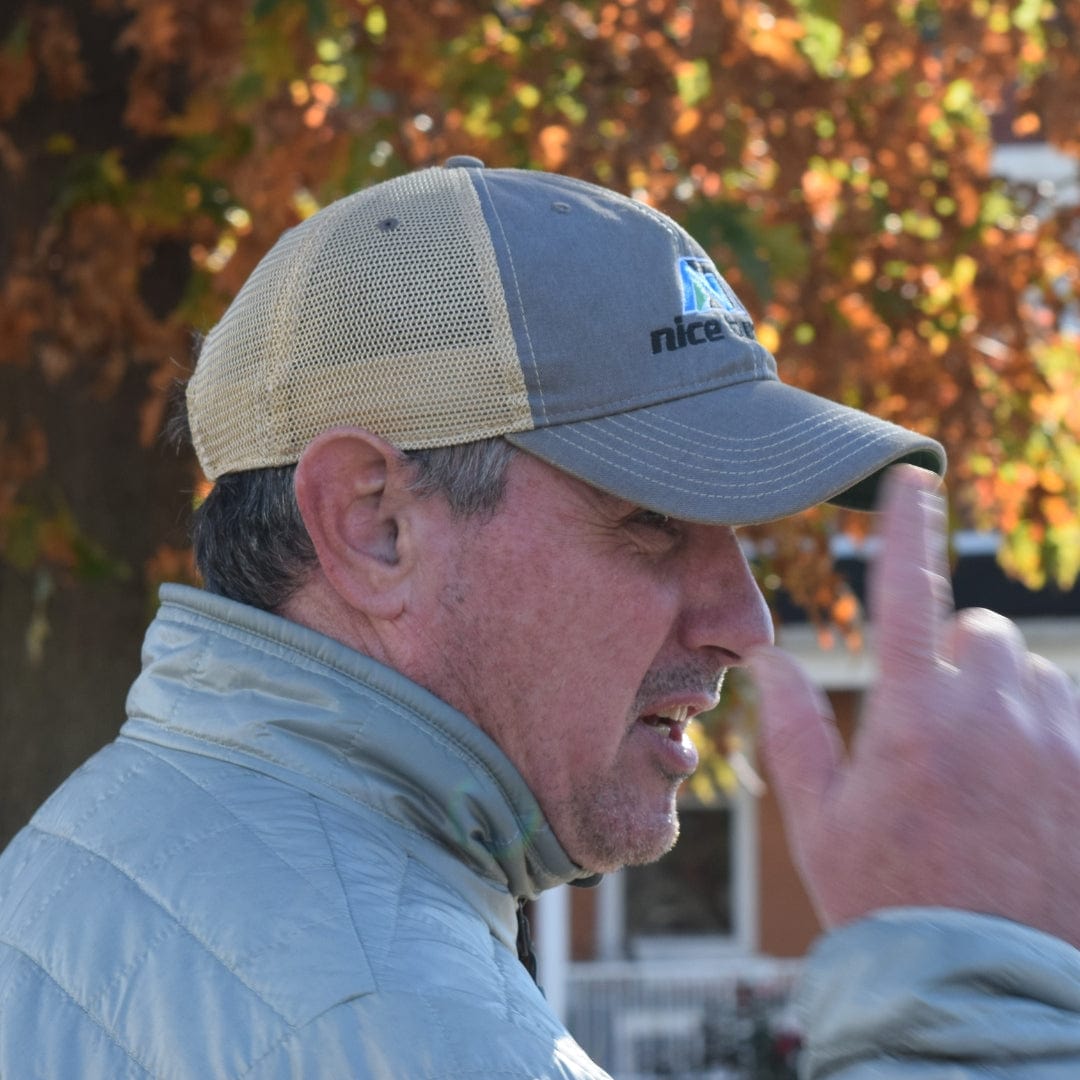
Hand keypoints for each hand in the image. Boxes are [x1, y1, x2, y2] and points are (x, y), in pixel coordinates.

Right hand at [747, 465, 1079, 946]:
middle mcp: (993, 715)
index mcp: (913, 717)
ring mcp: (1056, 744)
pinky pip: (1070, 713)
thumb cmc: (887, 900)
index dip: (906, 525)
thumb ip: (793, 729)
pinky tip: (1023, 789)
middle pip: (979, 630)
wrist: (985, 987)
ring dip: (1002, 695)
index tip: (910, 476)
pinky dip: (1044, 730)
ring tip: (978, 770)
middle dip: (954, 654)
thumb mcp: (819, 820)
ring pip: (1031, 672)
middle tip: (931, 718)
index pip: (906, 590)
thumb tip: (768, 660)